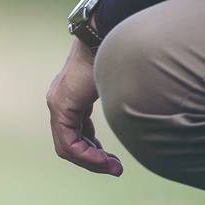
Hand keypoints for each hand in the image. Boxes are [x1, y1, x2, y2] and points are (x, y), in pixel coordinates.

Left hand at [46, 39, 123, 176]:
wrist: (110, 35)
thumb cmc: (120, 54)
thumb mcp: (119, 83)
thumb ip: (120, 100)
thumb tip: (147, 110)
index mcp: (73, 96)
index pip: (78, 132)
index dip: (94, 150)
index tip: (114, 161)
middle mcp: (61, 101)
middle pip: (71, 142)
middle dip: (93, 159)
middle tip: (115, 169)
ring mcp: (58, 103)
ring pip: (67, 146)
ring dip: (91, 162)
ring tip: (113, 168)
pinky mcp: (61, 105)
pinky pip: (68, 141)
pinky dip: (85, 155)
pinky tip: (104, 161)